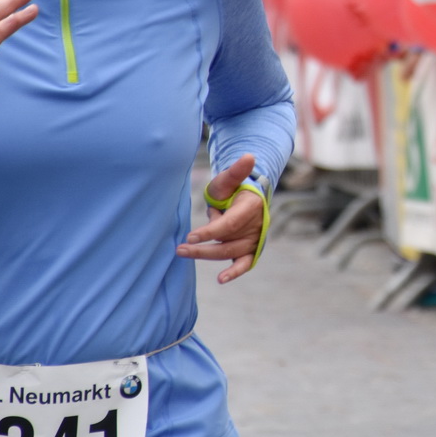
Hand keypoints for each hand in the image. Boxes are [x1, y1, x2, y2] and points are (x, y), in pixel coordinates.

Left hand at [178, 154, 263, 283]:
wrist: (245, 199)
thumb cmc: (234, 189)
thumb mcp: (229, 179)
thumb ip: (236, 172)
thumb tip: (249, 157)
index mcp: (251, 207)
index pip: (229, 224)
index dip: (210, 232)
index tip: (190, 237)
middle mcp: (255, 226)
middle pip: (227, 242)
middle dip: (202, 247)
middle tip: (180, 248)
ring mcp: (253, 239)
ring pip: (229, 252)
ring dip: (207, 255)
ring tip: (182, 253)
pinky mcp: (250, 249)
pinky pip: (245, 263)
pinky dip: (235, 271)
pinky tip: (221, 279)